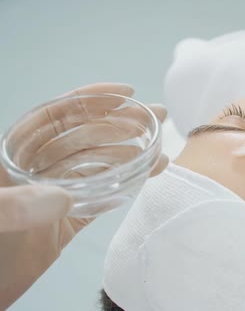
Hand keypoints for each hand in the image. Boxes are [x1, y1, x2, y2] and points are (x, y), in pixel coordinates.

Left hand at [0, 83, 167, 308]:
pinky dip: (126, 187)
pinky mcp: (66, 222)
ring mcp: (54, 195)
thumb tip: (62, 197)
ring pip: (98, 165)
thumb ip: (14, 205)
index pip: (56, 116)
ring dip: (131, 154)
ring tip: (160, 149)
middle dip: (122, 124)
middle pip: (85, 136)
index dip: (91, 100)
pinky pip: (101, 197)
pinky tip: (146, 177)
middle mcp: (36, 169)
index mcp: (14, 156)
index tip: (126, 93)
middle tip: (157, 117)